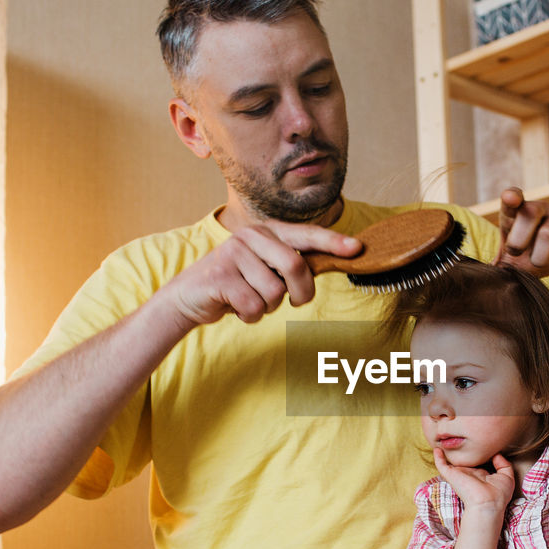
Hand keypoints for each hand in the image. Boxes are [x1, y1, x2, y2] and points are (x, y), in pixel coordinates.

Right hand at [160, 221, 361, 327]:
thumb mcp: (267, 268)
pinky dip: (249, 316)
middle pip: (296, 266)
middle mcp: (251, 236)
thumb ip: (295, 263)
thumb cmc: (239, 283)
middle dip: (300, 292)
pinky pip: (254, 307)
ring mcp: (233, 253)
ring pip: (274, 293)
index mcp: (268, 232)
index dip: (333, 242)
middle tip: (293, 301)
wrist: (191, 296)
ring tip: (250, 299)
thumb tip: (337, 259)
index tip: (357, 248)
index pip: (307, 235)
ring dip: (268, 308)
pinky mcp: (219, 276)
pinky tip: (235, 307)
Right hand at [432, 448, 515, 516]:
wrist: (488, 502)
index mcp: (481, 475)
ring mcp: (459, 475)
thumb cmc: (498, 493)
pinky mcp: (451, 475)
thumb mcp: (507, 477)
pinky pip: (441, 465)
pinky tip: (437, 449)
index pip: (477, 464)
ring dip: (447, 453)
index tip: (480, 444)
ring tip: (444, 442)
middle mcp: (469, 474)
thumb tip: (496, 454)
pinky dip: (438, 457)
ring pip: (451, 462)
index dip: (478, 455)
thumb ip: (503, 464)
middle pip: (464, 462)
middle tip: (459, 439)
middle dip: (461, 453)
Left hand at [497, 187, 548, 279]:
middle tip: (515, 253)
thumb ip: (497, 264)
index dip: (511, 197)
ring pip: (548, 233)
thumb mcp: (512, 260)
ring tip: (538, 265)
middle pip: (530, 212)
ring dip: (539, 257)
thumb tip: (482, 278)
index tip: (510, 199)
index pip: (514, 198)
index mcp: (520, 212)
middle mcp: (542, 210)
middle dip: (519, 237)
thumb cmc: (532, 256)